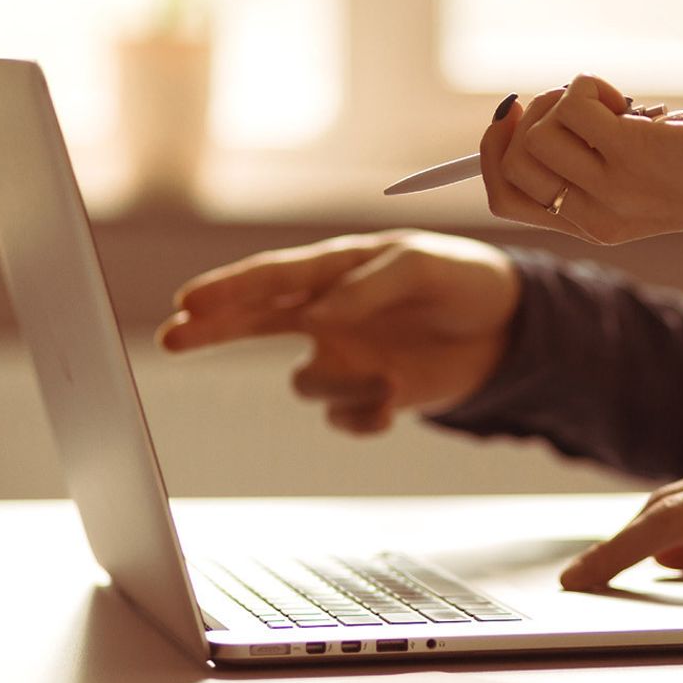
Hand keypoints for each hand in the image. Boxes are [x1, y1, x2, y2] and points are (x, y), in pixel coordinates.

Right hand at [156, 230, 520, 434]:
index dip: (229, 289)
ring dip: (342, 387)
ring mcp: (345, 354)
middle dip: (212, 329)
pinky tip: (392, 405)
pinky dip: (363, 415)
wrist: (507, 327)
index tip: (188, 302)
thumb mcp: (423, 266)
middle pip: (253, 322)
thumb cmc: (460, 279)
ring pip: (308, 383)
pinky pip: (344, 416)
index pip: (273, 278)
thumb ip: (370, 285)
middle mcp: (328, 312)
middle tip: (174, 337)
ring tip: (389, 382)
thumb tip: (318, 315)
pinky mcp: (370, 393)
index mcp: (337, 269)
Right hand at [482, 79, 682, 350]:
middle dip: (535, 119)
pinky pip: (572, 103)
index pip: (505, 198)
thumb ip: (595, 154)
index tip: (512, 114)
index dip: (490, 153)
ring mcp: (610, 190)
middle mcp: (593, 216)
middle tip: (588, 111)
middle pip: (510, 163)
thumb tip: (532, 108)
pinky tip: (634, 102)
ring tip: (619, 107)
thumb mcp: (646, 169)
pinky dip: (592, 85)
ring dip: (567, 100)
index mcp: (593, 226)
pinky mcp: (630, 155)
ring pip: (536, 132)